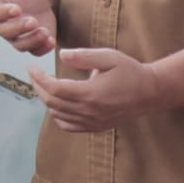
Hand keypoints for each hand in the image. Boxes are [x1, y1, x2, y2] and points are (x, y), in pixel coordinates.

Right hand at [0, 0, 57, 56]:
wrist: (40, 0)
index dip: (4, 12)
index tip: (17, 9)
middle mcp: (3, 26)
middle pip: (6, 32)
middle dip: (19, 28)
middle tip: (33, 21)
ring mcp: (17, 37)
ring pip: (20, 45)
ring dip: (33, 40)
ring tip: (45, 32)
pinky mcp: (32, 44)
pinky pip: (35, 51)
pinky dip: (43, 48)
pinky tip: (52, 40)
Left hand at [35, 46, 168, 132]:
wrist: (151, 92)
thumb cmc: (130, 71)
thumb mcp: (109, 57)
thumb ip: (83, 56)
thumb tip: (61, 55)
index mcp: (90, 93)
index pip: (54, 88)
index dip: (38, 78)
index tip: (32, 67)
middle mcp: (89, 111)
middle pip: (52, 102)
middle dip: (38, 87)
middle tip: (33, 74)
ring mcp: (93, 121)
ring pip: (58, 115)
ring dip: (46, 100)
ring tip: (42, 86)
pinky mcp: (97, 126)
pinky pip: (69, 127)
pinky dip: (57, 116)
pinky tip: (57, 105)